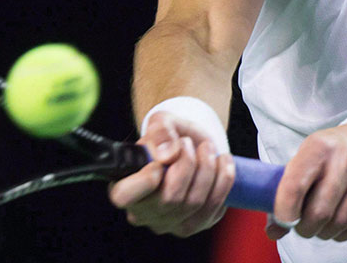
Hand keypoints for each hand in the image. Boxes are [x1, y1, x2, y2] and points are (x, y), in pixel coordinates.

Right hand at [107, 111, 236, 236]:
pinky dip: (223, 180)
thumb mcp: (161, 122)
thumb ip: (160, 131)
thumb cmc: (169, 136)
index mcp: (124, 186)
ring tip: (207, 148)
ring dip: (207, 169)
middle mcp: (143, 212)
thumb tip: (167, 154)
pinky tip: (222, 162)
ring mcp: (169, 223)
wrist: (192, 146)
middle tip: (189, 143)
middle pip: (169, 199)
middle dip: (186, 164)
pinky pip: (213, 207)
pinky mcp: (196, 224)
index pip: (124, 196)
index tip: (159, 161)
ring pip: (193, 203)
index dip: (144, 181)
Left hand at [265, 121, 346, 241]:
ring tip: (320, 228)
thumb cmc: (334, 152)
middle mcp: (345, 158)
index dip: (285, 212)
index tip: (283, 222)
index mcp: (319, 146)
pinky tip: (338, 228)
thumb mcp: (310, 157)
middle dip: (306, 228)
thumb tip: (274, 230)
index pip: (295, 186)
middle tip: (302, 228)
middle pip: (320, 211)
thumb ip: (289, 188)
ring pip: (340, 221)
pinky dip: (344, 234)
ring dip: (325, 233)